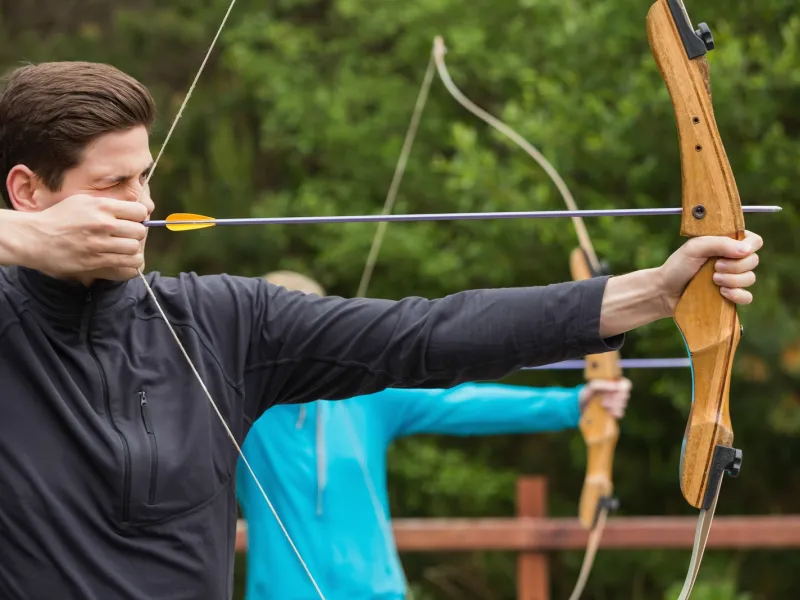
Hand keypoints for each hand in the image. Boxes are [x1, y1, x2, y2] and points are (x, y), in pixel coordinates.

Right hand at [17, 195, 147, 279]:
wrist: (35, 237)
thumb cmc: (59, 218)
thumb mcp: (83, 202)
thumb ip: (108, 205)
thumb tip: (134, 209)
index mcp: (101, 206)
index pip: (140, 211)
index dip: (139, 217)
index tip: (132, 220)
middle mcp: (103, 224)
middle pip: (140, 231)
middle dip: (136, 233)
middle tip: (127, 235)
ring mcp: (100, 243)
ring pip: (135, 248)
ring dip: (132, 248)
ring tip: (124, 247)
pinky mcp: (96, 260)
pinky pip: (127, 262)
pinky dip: (129, 261)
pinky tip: (123, 258)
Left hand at [578, 378, 631, 418]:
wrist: (579, 407)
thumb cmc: (586, 393)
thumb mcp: (592, 386)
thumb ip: (603, 384)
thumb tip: (617, 386)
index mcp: (613, 383)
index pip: (626, 384)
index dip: (623, 388)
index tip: (616, 391)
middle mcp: (616, 393)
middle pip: (625, 395)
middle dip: (615, 399)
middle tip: (603, 402)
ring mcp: (616, 403)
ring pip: (623, 405)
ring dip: (613, 406)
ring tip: (602, 406)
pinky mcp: (614, 413)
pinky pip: (621, 413)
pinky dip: (614, 413)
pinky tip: (608, 412)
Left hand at [658, 230, 761, 314]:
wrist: (665, 291)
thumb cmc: (677, 266)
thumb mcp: (694, 248)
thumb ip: (719, 243)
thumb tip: (746, 250)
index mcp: (727, 244)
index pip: (754, 240)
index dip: (750, 246)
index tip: (733, 252)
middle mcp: (733, 260)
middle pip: (754, 260)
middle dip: (735, 266)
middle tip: (715, 267)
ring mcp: (733, 279)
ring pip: (751, 278)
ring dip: (733, 280)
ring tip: (713, 280)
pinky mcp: (730, 296)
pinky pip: (747, 297)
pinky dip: (737, 295)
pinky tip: (722, 293)